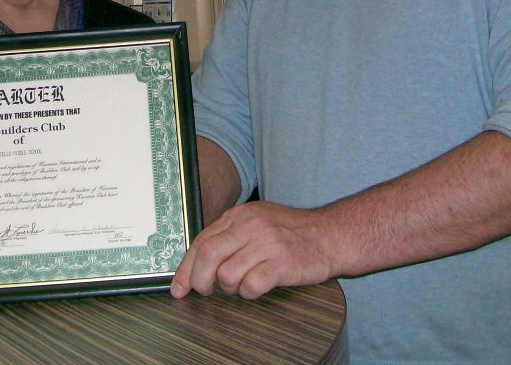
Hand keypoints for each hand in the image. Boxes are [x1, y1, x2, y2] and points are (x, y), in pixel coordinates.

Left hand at [170, 201, 334, 299]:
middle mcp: (250, 226)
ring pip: (226, 275)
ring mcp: (266, 243)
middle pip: (207, 255)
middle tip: (205, 292)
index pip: (201, 241)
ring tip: (243, 284)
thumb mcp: (256, 222)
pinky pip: (251, 286)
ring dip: (230, 288)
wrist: (330, 234)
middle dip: (199, 280)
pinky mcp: (281, 263)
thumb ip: (229, 236)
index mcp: (239, 215)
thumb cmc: (292, 232)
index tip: (180, 287)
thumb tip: (197, 263)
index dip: (186, 268)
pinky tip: (259, 286)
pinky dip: (249, 293)